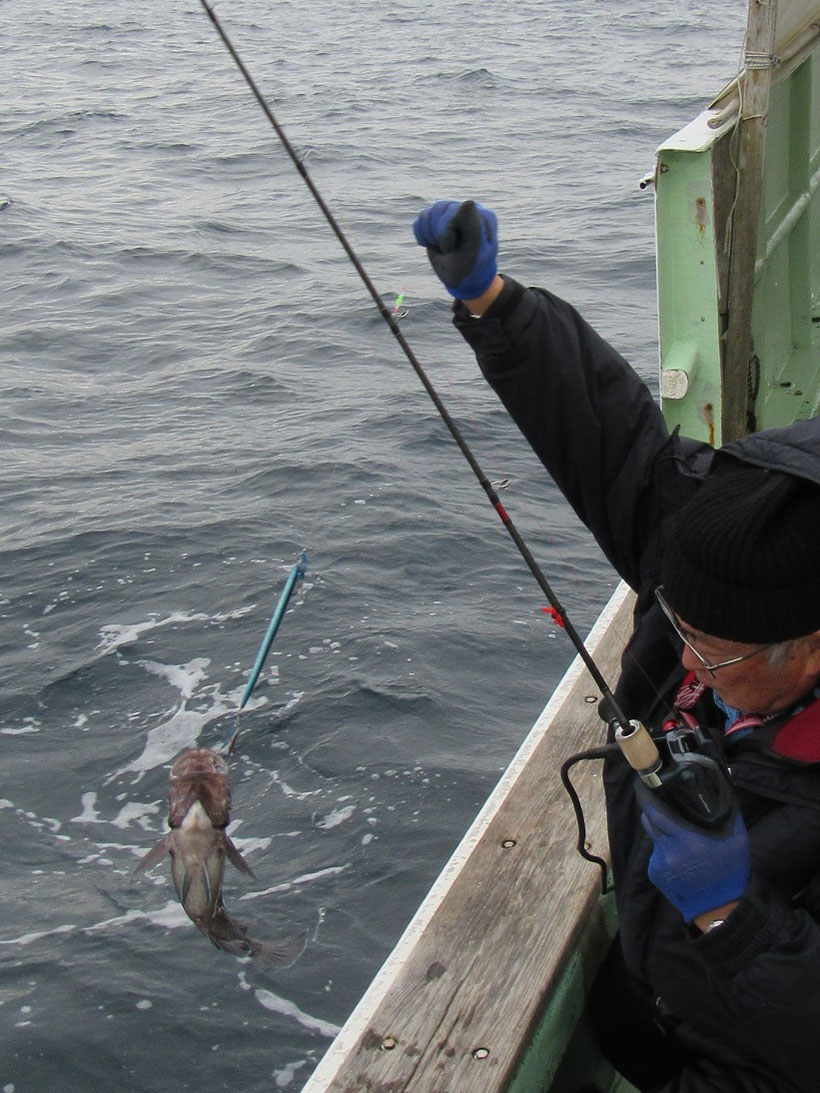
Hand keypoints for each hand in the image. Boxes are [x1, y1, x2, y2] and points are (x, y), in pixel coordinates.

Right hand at [413, 199, 497, 299]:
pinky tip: (433, 245)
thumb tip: (468, 202)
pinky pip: (420, 220)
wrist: (464, 281)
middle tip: (449, 250)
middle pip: (438, 209)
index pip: (454, 210)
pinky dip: (422, 235)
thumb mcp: (473, 255)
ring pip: (426, 214)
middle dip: (438, 235)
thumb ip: (473, 229)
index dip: (447, 231)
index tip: (456, 248)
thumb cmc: (471, 270)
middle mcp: (466, 210)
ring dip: (430, 236)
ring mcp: (451, 213)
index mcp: (481, 216)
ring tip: (442, 249)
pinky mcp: (438, 220)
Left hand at [635, 779, 750, 922]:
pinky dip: (663, 848)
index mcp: (687, 841)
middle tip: (660, 801)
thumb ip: (730, 812)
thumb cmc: (731, 872)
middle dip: (653, 810)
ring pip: (652, 836)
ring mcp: (658, 864)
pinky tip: (678, 854)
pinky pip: (655, 852)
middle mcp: (668, 851)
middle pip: (649, 821)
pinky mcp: (654, 874)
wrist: (719, 910)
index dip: (648, 797)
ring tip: (676, 832)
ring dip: (660, 831)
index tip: (645, 784)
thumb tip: (724, 783)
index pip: (656, 812)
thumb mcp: (737, 840)